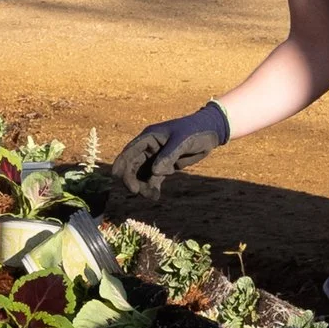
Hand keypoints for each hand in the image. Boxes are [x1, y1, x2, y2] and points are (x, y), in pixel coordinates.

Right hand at [111, 101, 231, 198]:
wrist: (210, 132)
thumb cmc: (195, 131)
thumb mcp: (182, 142)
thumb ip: (168, 156)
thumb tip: (154, 172)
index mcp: (149, 138)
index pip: (129, 151)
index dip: (121, 164)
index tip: (118, 178)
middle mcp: (149, 148)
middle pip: (132, 166)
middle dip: (132, 179)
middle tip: (137, 191)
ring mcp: (156, 158)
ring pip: (141, 175)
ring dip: (143, 186)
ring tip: (152, 195)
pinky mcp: (165, 166)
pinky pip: (153, 179)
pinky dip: (152, 188)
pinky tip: (155, 196)